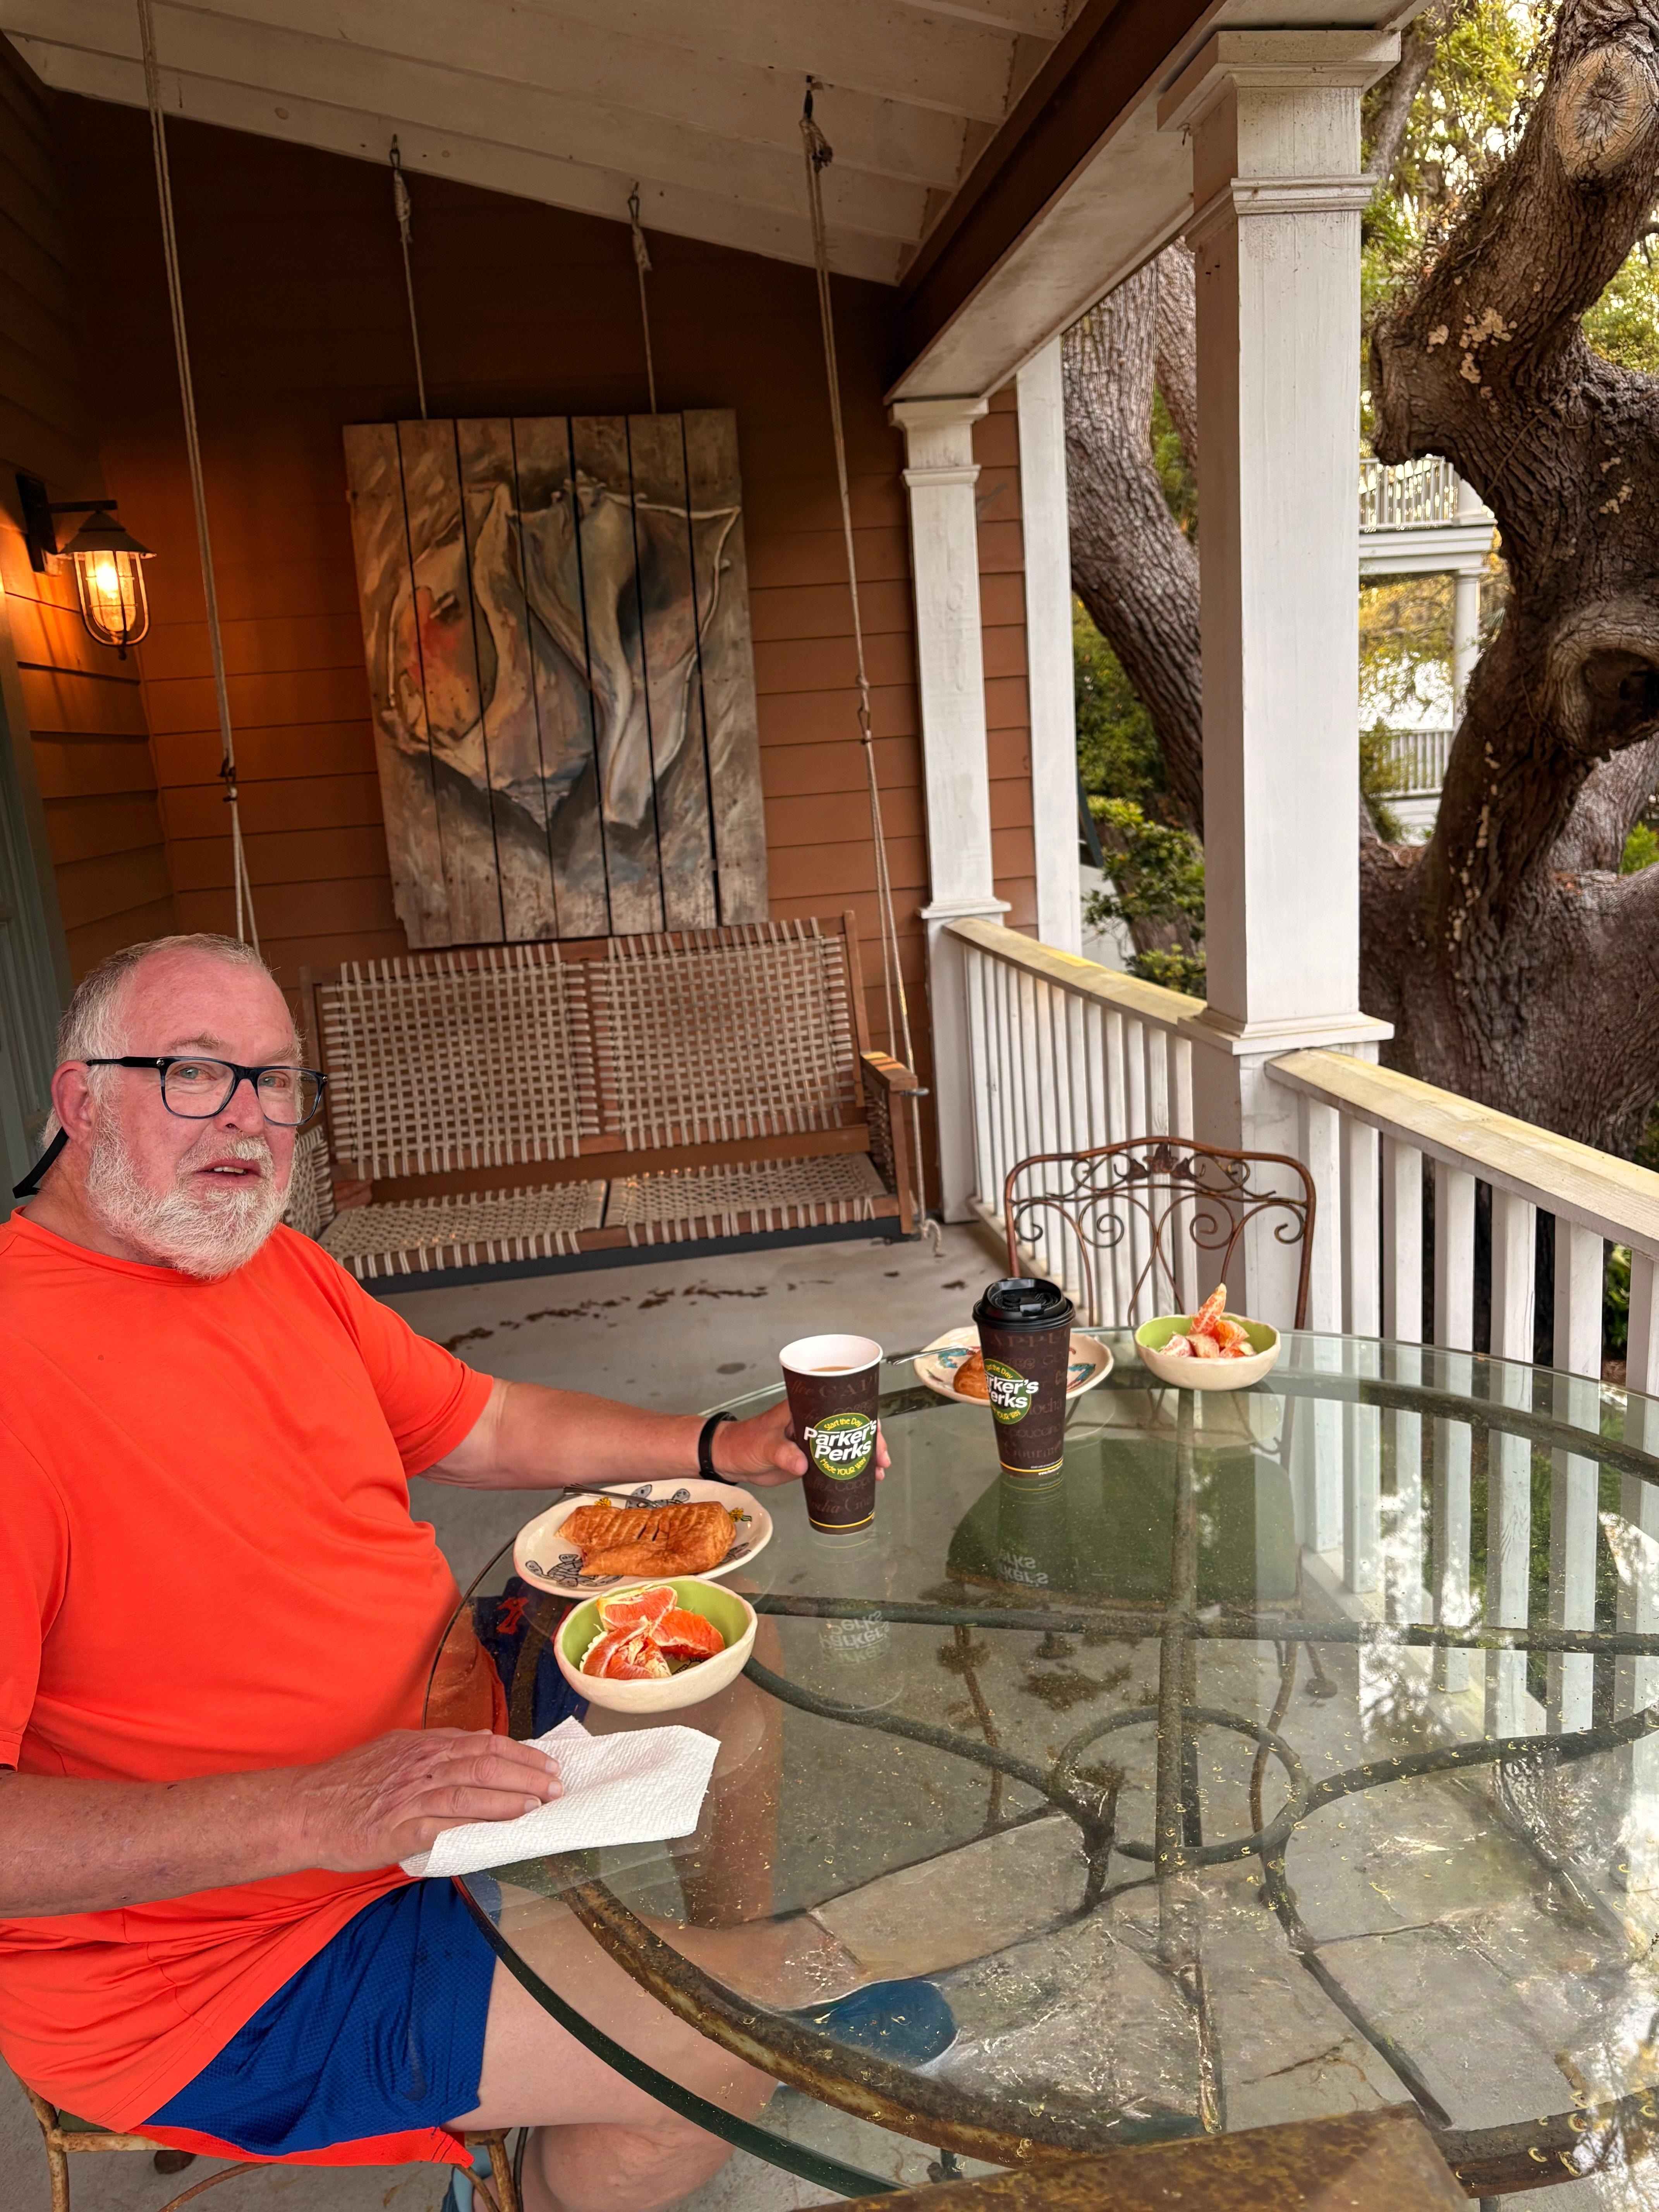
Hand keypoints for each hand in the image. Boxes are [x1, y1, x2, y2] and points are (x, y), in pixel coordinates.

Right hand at [291, 1729, 560, 1870]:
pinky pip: (446, 1824)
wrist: (305, 1810)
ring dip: (511, 1798)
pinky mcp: (400, 1828)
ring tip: (539, 1805)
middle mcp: (422, 1765)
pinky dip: (478, 1824)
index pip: (484, 1744)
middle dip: (527, 1774)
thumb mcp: (394, 1753)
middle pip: (486, 1763)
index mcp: (424, 1747)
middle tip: (556, 1785)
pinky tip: (501, 1828)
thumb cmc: (348, 1787)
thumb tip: (478, 1747)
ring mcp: (412, 1796)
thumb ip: (434, 1753)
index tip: (546, 1764)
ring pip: (472, 1790)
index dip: (520, 1753)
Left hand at [712, 1395, 889, 1486]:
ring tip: (879, 1473)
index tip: (874, 1433)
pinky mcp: (810, 1460)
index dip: (862, 1419)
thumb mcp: (764, 1445)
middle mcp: (813, 1422)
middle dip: (871, 1442)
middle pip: (851, 1427)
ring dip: (864, 1458)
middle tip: (882, 1459)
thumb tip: (803, 1464)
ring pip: (846, 1446)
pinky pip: (835, 1463)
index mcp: (805, 1408)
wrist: (731, 1459)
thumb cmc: (745, 1442)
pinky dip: (849, 1470)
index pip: (841, 1406)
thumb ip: (782, 1453)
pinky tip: (862, 1480)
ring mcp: (814, 1442)